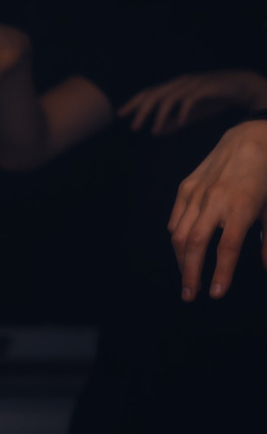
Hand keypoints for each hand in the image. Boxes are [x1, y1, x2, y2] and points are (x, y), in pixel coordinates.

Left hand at [121, 70, 266, 134]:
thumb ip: (174, 122)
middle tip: (133, 128)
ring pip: (169, 98)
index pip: (148, 93)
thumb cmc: (213, 100)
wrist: (241, 88)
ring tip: (153, 131)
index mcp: (174, 86)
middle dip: (141, 111)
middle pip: (154, 95)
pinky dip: (182, 112)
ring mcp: (192, 84)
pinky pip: (189, 100)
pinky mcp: (206, 88)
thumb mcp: (191, 114)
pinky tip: (179, 124)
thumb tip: (156, 133)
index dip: (133, 103)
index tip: (120, 115)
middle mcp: (180, 83)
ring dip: (159, 116)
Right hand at [169, 119, 266, 299]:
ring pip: (179, 233)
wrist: (251, 137)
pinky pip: (176, 218)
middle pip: (195, 243)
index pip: (227, 248)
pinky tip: (183, 250)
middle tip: (189, 295)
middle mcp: (214, 200)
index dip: (221, 273)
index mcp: (241, 206)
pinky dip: (177, 237)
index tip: (216, 294)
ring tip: (186, 278)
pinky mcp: (186, 187)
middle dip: (190, 273)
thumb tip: (266, 267)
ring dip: (181, 260)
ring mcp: (196, 192)